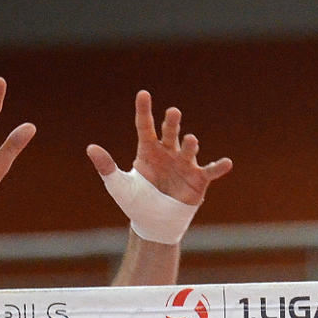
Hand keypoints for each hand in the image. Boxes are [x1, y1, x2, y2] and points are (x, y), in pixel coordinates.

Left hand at [86, 91, 232, 207]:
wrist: (154, 224)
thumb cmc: (137, 202)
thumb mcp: (119, 186)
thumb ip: (106, 167)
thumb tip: (90, 148)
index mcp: (147, 150)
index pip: (145, 126)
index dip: (144, 110)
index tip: (143, 94)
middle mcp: (167, 152)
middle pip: (169, 133)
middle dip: (172, 122)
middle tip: (173, 112)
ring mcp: (184, 164)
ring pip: (189, 149)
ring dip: (191, 144)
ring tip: (191, 140)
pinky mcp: (198, 180)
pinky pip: (210, 171)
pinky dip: (219, 167)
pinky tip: (227, 163)